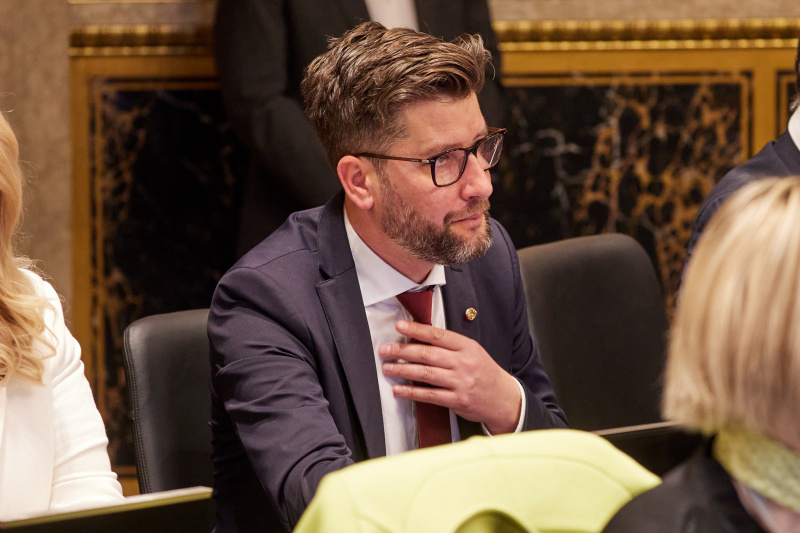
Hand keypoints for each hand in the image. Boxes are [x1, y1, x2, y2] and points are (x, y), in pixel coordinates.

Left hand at [379, 320, 521, 434]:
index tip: (399, 326)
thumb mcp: (473, 352)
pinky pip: (429, 395)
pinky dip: (411, 392)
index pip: (438, 335)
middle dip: (402, 351)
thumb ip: (450, 346)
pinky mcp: (457, 401)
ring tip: (387, 367)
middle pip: (428, 354)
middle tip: (384, 349)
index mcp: (467, 347)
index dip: (417, 330)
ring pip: (426, 374)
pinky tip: (398, 390)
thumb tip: (418, 339)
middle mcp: (464, 363)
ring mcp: (460, 382)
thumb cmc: (484, 372)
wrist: (503, 398)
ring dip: (403, 370)